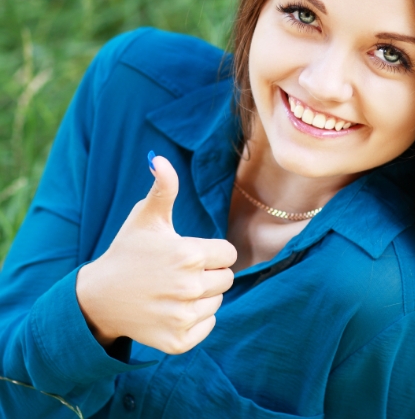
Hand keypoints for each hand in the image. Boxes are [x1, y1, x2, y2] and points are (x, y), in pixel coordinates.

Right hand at [76, 154, 236, 353]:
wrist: (99, 298)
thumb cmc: (127, 252)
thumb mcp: (145, 217)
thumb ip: (163, 188)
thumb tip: (161, 158)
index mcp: (188, 254)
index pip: (229, 254)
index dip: (212, 251)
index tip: (191, 253)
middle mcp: (189, 288)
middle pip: (226, 278)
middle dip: (209, 272)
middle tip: (181, 272)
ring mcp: (183, 317)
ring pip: (218, 301)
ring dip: (203, 295)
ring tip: (175, 290)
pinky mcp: (178, 341)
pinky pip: (208, 326)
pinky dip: (197, 319)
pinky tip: (174, 309)